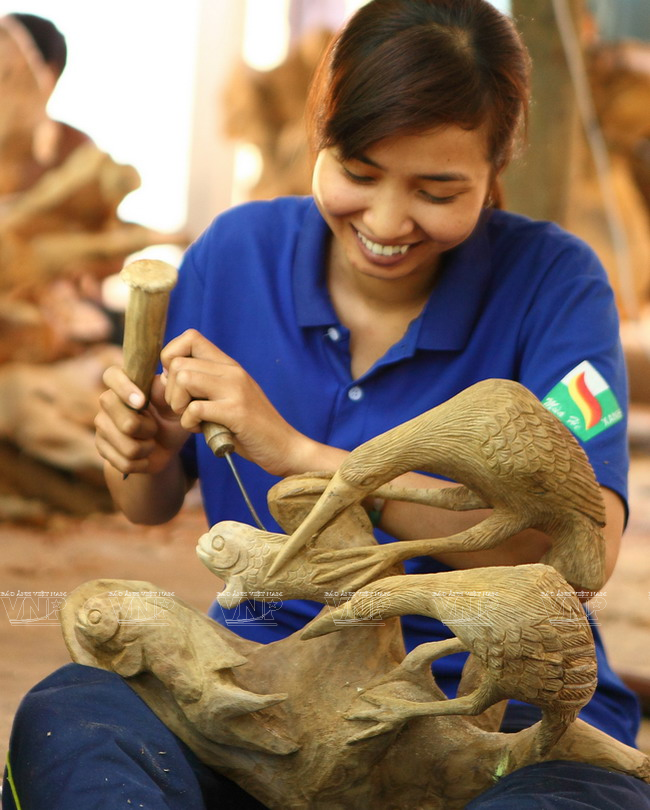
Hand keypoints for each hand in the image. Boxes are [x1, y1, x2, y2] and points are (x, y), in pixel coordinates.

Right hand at [94, 365, 188, 475]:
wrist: (165, 448)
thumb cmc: (171, 418)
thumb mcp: (175, 405)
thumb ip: (167, 390)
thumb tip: (167, 372)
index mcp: (125, 383)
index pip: (111, 375)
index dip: (124, 388)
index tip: (142, 402)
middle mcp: (108, 401)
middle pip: (125, 421)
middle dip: (148, 429)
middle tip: (154, 427)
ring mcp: (102, 424)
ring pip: (127, 446)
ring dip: (146, 447)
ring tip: (149, 440)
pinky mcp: (101, 447)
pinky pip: (124, 462)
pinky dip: (141, 463)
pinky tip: (143, 456)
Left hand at [160, 329, 310, 476]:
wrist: (284, 447)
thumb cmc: (250, 427)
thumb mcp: (227, 397)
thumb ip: (202, 384)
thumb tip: (164, 375)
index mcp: (229, 365)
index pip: (190, 337)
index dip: (172, 357)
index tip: (178, 383)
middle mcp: (232, 371)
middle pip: (178, 362)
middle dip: (170, 391)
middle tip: (184, 409)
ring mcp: (236, 390)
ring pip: (183, 378)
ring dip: (178, 405)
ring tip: (192, 419)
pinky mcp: (237, 412)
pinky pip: (195, 409)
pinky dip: (189, 424)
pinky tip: (202, 430)